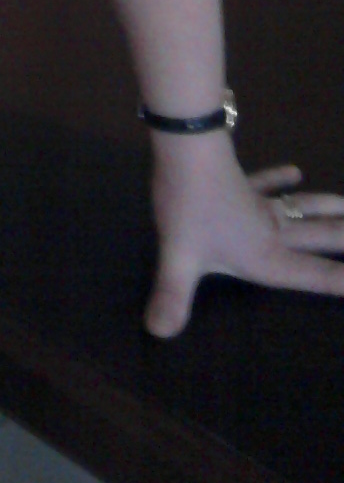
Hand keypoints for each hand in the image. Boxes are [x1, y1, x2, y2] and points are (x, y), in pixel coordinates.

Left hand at [145, 133, 343, 336]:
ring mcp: (259, 205)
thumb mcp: (179, 258)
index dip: (342, 281)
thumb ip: (173, 296)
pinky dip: (280, 178)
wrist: (187, 151)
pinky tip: (295, 170)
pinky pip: (267, 183)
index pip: (315, 275)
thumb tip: (157, 332)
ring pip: (304, 209)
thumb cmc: (188, 207)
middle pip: (322, 238)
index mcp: (266, 256)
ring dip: (329, 209)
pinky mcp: (242, 182)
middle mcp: (272, 232)